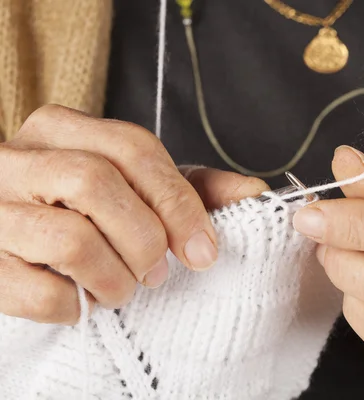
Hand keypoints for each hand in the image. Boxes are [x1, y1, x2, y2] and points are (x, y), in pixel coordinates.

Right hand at [0, 105, 267, 324]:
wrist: (13, 245)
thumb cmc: (86, 214)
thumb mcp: (138, 191)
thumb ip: (193, 188)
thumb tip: (255, 193)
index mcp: (62, 130)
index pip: (132, 149)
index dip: (178, 202)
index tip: (204, 250)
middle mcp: (16, 159)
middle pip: (97, 184)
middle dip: (146, 240)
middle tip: (158, 274)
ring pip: (71, 239)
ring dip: (115, 278)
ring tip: (123, 289)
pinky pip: (38, 291)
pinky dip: (74, 307)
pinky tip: (81, 302)